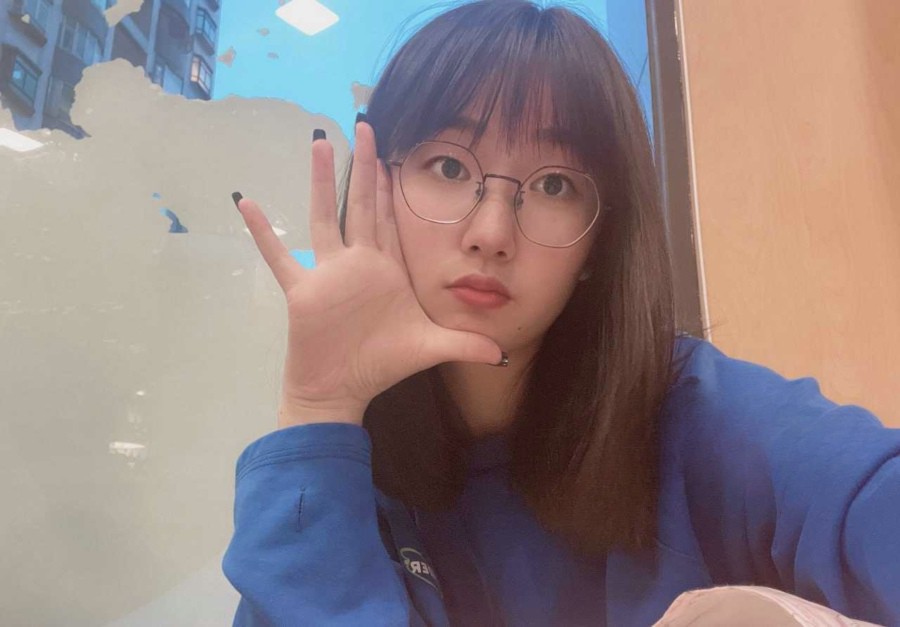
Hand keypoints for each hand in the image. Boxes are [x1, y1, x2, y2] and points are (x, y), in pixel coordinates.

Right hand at [234, 121, 505, 426]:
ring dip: (322, 181)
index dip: (391, 187)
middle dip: (364, 166)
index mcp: (386, 269)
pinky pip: (279, 255)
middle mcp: (357, 262)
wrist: (340, 390)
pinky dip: (263, 232)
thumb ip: (466, 344)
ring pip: (324, 216)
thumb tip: (503, 351)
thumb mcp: (430, 348)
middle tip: (365, 127)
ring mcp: (327, 273)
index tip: (392, 153)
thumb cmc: (381, 365)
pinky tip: (247, 203)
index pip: (390, 218)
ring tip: (320, 142)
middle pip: (362, 204)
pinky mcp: (302, 290)